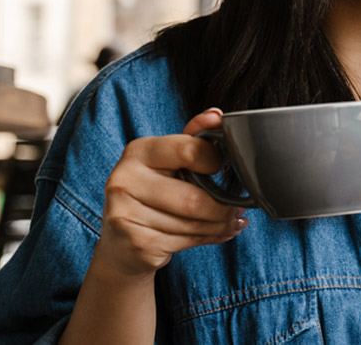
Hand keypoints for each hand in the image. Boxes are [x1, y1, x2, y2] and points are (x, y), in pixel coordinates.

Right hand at [92, 108, 247, 279]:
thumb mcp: (169, 162)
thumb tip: (217, 115)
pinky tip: (217, 234)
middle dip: (224, 208)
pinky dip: (210, 239)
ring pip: (193, 223)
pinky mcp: (136, 243)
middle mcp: (125, 179)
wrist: (121, 244)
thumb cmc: (153, 194)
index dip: (215, 161)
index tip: (223, 168)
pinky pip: (186, 241)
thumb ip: (192, 138)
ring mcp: (126, 214)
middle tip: (238, 209)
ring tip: (231, 222)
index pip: (189, 150)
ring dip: (221, 226)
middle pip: (194, 198)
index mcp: (138, 151)